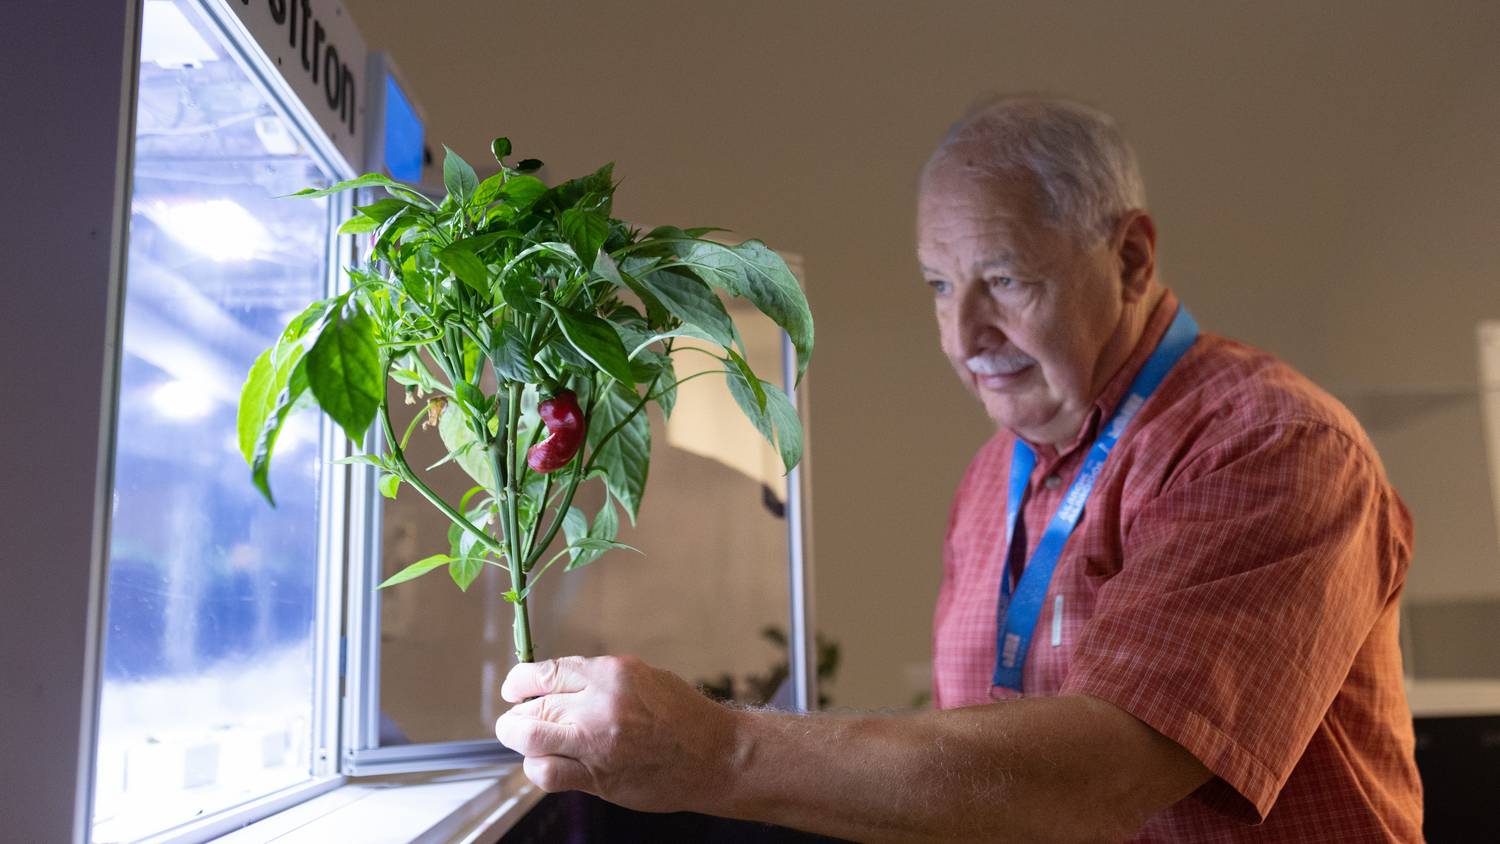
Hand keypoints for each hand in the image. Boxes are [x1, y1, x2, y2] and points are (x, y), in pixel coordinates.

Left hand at [496, 655, 741, 813]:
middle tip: (517, 718)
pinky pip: (546, 773)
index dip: (519, 683)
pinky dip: (537, 766)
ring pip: (529, 738)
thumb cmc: (680, 715)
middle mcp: (599, 705)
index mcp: (610, 673)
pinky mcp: (597, 777)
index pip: (543, 672)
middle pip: (532, 706)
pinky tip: (546, 762)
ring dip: (519, 738)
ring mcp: (596, 743)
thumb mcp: (641, 677)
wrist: (713, 756)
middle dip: (517, 713)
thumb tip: (552, 684)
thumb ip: (595, 679)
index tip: (515, 689)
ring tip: (526, 739)